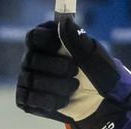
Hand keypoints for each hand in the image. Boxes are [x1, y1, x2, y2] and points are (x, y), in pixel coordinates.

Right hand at [16, 18, 130, 128]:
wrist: (102, 103)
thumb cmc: (99, 74)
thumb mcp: (93, 55)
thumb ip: (77, 38)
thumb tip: (63, 24)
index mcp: (48, 42)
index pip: (33, 37)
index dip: (45, 42)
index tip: (61, 47)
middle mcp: (35, 58)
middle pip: (30, 59)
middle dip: (55, 67)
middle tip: (74, 71)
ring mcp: (30, 79)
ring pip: (30, 80)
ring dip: (55, 86)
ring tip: (74, 88)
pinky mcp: (29, 99)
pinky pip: (28, 99)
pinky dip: (48, 101)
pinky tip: (64, 100)